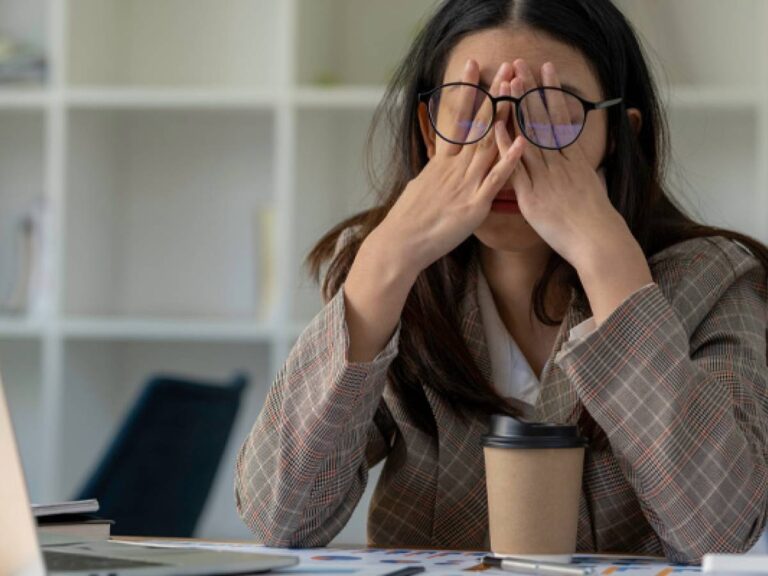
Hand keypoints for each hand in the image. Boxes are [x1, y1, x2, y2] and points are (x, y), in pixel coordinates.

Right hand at [370, 59, 525, 274]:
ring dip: (505, 117)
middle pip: (478, 124)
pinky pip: (495, 180)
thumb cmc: (408, 221)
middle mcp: (454, 168)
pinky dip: (508, 160)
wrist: (400, 243)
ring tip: (518, 91)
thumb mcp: (420, 187)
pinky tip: (521, 141)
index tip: (473, 66)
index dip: (467, 91)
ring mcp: (465, 184)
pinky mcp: (474, 205)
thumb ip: (435, 174)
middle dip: (493, 94)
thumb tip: (438, 166)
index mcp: (442, 163)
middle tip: (505, 67)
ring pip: (489, 144)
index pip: (457, 119)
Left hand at [495, 59, 651, 323]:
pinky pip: (516, 166)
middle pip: (544, 119)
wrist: (596, 241)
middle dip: (531, 90)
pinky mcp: (532, 194)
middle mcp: (560, 162)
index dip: (552, 93)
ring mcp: (545, 176)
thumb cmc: (596, 221)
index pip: (561, 118)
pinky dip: (506, 145)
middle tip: (521, 64)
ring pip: (529, 136)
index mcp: (574, 159)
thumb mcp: (593, 187)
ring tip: (508, 83)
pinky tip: (496, 126)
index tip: (546, 71)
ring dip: (518, 108)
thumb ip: (583, 171)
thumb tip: (582, 163)